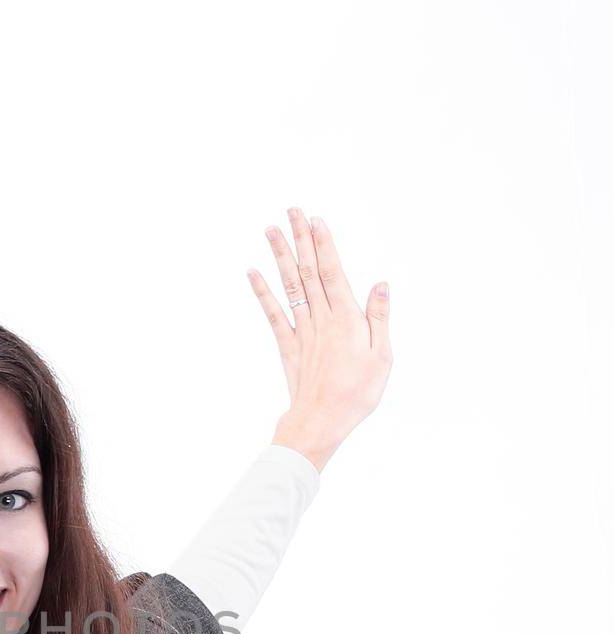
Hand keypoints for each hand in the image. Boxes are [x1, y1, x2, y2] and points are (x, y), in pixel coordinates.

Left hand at [248, 207, 392, 471]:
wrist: (321, 422)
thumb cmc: (357, 394)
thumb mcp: (382, 356)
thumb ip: (379, 317)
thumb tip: (380, 284)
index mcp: (346, 318)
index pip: (333, 272)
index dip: (324, 244)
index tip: (316, 220)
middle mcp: (321, 319)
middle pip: (309, 271)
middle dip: (301, 239)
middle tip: (292, 211)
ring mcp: (301, 331)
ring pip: (290, 285)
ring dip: (280, 256)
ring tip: (271, 230)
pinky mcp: (288, 346)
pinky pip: (273, 314)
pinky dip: (262, 291)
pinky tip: (252, 273)